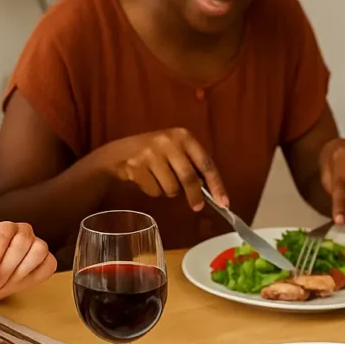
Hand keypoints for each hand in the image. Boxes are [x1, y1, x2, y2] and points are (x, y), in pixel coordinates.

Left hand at [0, 221, 56, 302]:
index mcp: (5, 228)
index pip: (2, 237)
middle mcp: (24, 232)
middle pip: (20, 244)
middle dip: (5, 269)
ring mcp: (38, 245)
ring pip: (37, 252)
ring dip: (19, 273)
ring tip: (3, 286)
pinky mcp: (47, 261)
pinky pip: (48, 266)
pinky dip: (35, 276)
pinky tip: (18, 284)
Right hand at [99, 128, 228, 212]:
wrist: (120, 153)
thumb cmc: (155, 153)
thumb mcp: (176, 150)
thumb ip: (192, 165)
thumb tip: (210, 191)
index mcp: (183, 136)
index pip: (206, 163)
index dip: (216, 184)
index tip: (223, 202)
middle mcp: (168, 141)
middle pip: (189, 177)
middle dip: (194, 196)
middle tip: (197, 207)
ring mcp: (151, 153)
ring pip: (171, 188)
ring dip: (169, 191)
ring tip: (160, 180)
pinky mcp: (137, 166)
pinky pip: (154, 191)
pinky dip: (153, 191)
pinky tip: (146, 180)